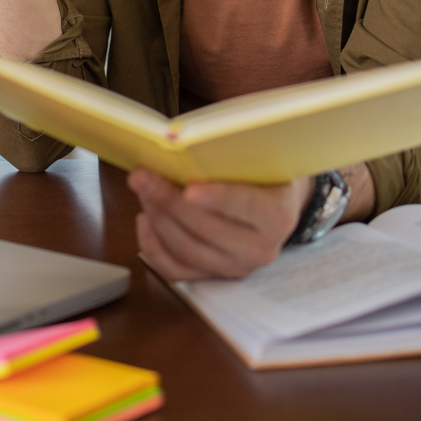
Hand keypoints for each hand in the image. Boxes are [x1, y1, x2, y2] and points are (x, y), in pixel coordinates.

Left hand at [129, 169, 312, 280]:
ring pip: (187, 250)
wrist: (274, 203)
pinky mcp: (212, 276)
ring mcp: (235, 267)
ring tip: (142, 190)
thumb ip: (232, 153)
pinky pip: (175, 269)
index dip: (217, 198)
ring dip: (158, 218)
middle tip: (143, 177)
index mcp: (277, 216)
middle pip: (208, 229)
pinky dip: (153, 246)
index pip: (247, 206)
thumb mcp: (259, 157)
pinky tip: (145, 219)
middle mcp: (259, 248)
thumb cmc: (261, 173)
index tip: (189, 188)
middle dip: (169, 201)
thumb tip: (186, 144)